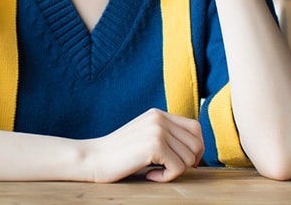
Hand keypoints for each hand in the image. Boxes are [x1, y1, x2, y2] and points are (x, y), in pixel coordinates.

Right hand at [82, 108, 203, 182]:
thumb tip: (197, 151)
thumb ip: (166, 135)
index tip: (184, 162)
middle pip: (196, 144)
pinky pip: (178, 168)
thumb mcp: (145, 136)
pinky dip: (166, 178)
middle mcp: (159, 118)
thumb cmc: (119, 154)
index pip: (196, 128)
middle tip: (168, 170)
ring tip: (154, 171)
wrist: (93, 159)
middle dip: (188, 162)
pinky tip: (150, 175)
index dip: (196, 148)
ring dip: (174, 171)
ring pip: (189, 158)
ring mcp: (157, 130)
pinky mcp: (154, 146)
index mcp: (158, 114)